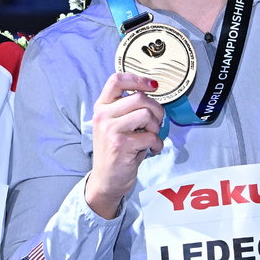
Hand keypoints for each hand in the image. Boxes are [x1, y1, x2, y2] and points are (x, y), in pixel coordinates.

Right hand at [86, 72, 163, 218]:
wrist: (106, 180)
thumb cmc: (116, 150)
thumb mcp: (115, 124)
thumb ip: (127, 108)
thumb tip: (152, 93)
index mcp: (102, 107)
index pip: (117, 80)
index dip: (138, 79)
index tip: (153, 85)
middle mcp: (103, 115)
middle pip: (139, 98)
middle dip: (156, 109)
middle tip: (157, 123)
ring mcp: (110, 129)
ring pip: (146, 114)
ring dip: (157, 126)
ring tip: (152, 136)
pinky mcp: (121, 144)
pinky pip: (150, 135)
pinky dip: (157, 143)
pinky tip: (152, 149)